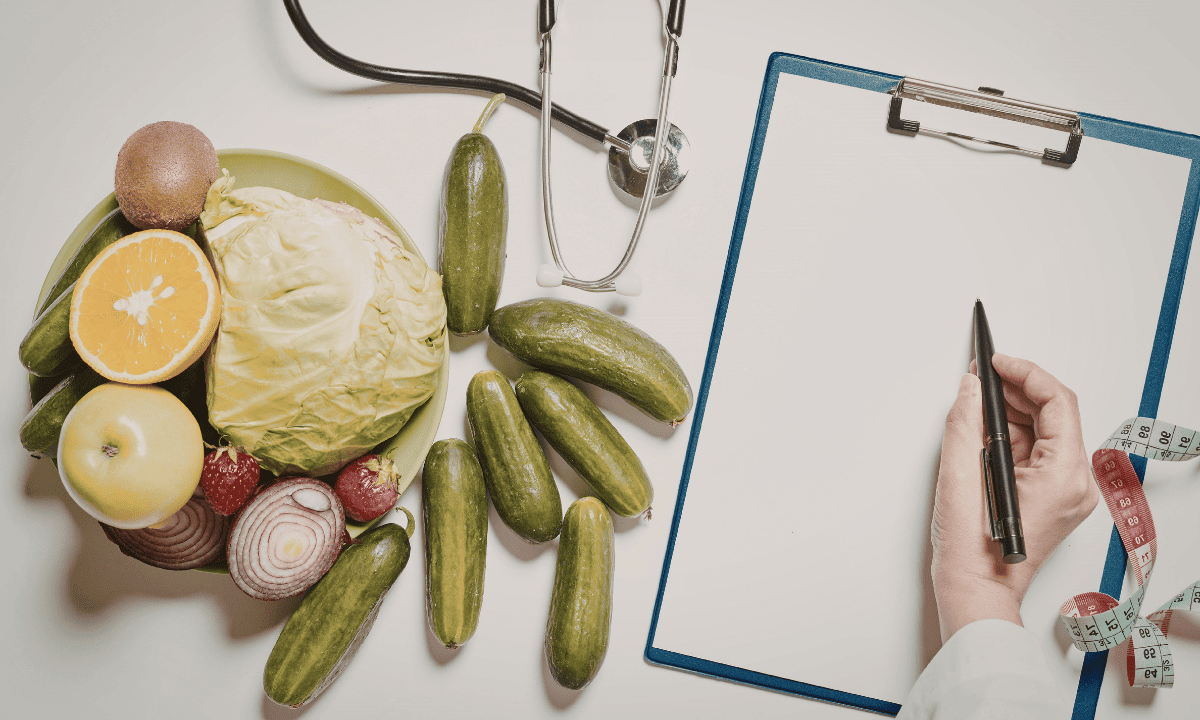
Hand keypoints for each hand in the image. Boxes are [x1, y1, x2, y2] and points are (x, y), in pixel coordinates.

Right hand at [931, 353, 1097, 641]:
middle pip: (1055, 414)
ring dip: (1014, 410)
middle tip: (981, 376)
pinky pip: (1039, 451)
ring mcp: (1067, 492)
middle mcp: (1075, 483)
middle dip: (1018, 389)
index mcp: (1064, 476)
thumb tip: (970, 388)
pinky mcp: (1054, 497)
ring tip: (977, 401)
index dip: (1025, 374)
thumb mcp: (959, 475)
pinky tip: (985, 429)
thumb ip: (965, 422)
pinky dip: (1014, 434)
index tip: (996, 362)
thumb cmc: (971, 549)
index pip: (1057, 402)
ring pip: (1046, 430)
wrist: (976, 591)